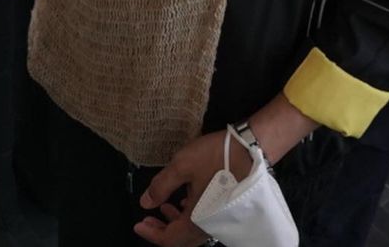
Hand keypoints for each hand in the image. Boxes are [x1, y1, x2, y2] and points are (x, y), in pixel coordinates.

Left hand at [134, 130, 251, 246]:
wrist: (250, 150)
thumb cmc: (216, 157)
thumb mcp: (182, 166)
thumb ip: (161, 186)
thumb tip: (145, 202)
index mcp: (196, 221)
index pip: (168, 238)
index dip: (150, 233)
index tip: (138, 224)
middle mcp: (208, 227)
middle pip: (179, 239)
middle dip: (161, 231)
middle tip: (147, 220)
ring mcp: (218, 220)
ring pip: (191, 231)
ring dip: (174, 223)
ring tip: (163, 208)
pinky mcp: (225, 210)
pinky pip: (201, 222)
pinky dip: (188, 217)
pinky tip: (184, 202)